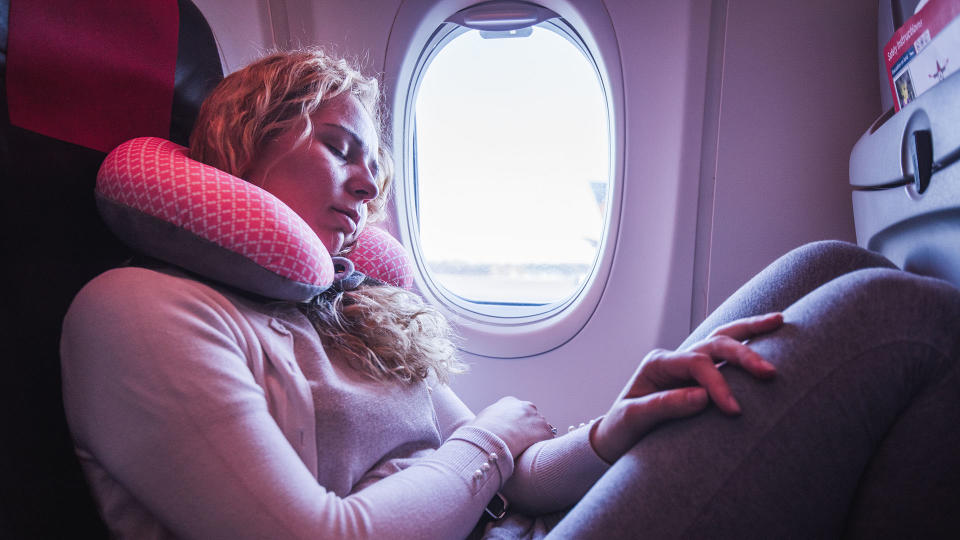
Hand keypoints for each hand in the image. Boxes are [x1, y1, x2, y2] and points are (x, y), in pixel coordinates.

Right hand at [469, 396, 553, 458]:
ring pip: (540, 428)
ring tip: (527, 451)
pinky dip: (543, 446)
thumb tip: (473, 432)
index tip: (511, 434)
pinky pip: (547, 439)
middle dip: (528, 428)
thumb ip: (484, 422)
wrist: (493, 437)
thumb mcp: (478, 421)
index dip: (514, 423)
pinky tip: (535, 454)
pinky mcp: (545, 431)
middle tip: (520, 443)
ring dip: (536, 437)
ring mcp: (537, 417)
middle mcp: (525, 406)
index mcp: (509, 402)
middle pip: (531, 417)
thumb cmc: (480, 432)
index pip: (517, 410)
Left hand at [591, 312, 783, 462]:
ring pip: (722, 340)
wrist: (616, 438)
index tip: (734, 410)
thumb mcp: (633, 418)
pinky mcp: (700, 378)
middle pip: (714, 343)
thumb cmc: (622, 429)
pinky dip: (748, 345)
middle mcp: (675, 359)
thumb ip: (664, 406)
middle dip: (743, 354)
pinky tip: (771, 337)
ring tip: (779, 321)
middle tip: (769, 372)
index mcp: (658, 363)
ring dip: (751, 331)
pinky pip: (726, 358)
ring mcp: (688, 366)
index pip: (696, 364)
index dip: (718, 383)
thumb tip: (702, 397)